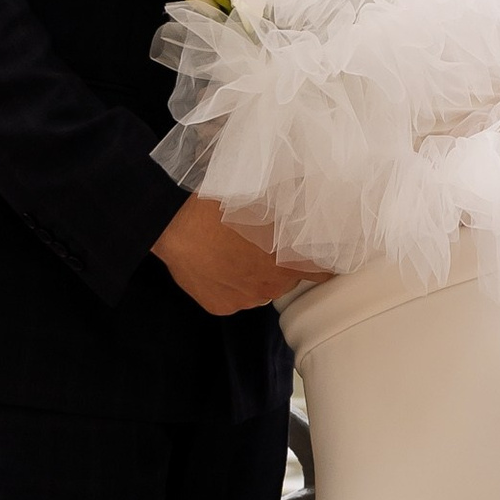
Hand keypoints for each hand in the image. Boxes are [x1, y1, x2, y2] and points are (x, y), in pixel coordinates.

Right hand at [152, 195, 322, 315]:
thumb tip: (309, 193)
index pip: (322, 273)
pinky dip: (229, 285)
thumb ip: (291, 207)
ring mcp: (246, 300)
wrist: (177, 224)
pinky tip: (217, 264)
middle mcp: (272, 286)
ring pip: (259, 289)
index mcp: (289, 261)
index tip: (316, 256)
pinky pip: (233, 298)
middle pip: (286, 280)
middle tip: (261, 244)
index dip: (320, 262)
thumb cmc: (222, 206)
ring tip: (234, 252)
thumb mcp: (265, 200)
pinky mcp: (221, 306)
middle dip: (279, 265)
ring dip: (254, 276)